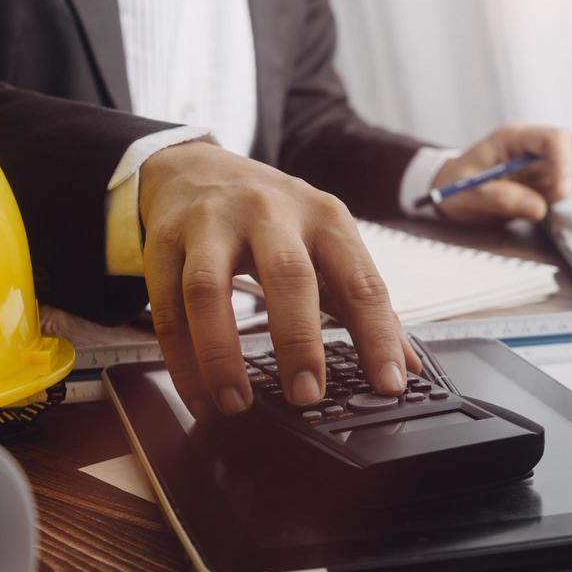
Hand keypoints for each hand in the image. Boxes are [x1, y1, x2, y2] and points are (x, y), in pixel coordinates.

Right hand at [138, 142, 419, 419]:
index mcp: (324, 217)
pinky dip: (181, 358)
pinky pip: (167, 305)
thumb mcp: (325, 239)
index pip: (361, 279)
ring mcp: (212, 224)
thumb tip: (406, 365)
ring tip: (236, 403)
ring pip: (209, 290)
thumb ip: (362, 301)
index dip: (378, 335)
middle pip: (287, 275)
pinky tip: (199, 394)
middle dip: (299, 340)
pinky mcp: (165, 242)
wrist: (195, 167)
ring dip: (221, 354)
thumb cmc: (272, 214)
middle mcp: (270, 213)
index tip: (388, 384)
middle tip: (307, 395)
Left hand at [431, 123, 571, 224]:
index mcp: (516, 137)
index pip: (556, 138)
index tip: (562, 194)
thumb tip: (538, 208)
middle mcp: (538, 145)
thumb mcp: (466, 193)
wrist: (454, 189)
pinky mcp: (557, 178)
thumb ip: (499, 198)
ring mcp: (551, 161)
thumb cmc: (456, 185)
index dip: (566, 163)